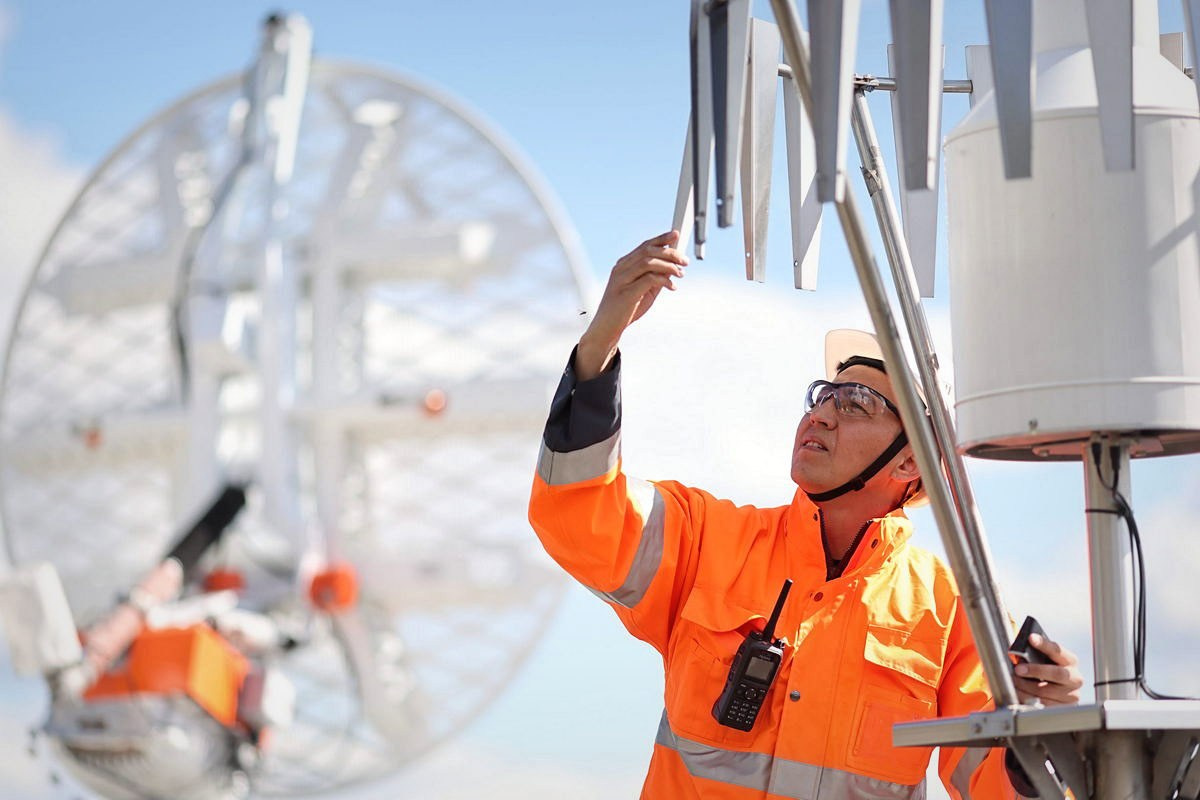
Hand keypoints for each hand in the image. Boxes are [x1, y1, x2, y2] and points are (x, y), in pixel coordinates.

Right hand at [576, 231, 687, 379]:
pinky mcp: (625, 293)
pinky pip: (648, 279)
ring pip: (648, 262)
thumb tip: (674, 268)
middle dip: (670, 253)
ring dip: (668, 266)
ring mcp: (621, 280)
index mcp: (624, 265)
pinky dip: (663, 280)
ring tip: (680, 274)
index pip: (644, 246)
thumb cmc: (625, 309)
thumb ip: (656, 278)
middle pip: (648, 251)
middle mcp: (621, 269)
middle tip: (685, 261)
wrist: (607, 328)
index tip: (676, 235)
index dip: (661, 238)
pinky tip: (671, 287)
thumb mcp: (644, 290)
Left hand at [1012, 633, 1083, 705]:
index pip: (1058, 650)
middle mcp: (1075, 678)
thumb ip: (1035, 654)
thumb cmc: (1048, 669)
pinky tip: (1017, 692)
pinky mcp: (1063, 709)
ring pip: (1046, 692)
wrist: (1060, 691)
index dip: (1044, 645)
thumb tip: (1018, 654)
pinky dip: (1026, 698)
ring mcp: (1071, 695)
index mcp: (1070, 661)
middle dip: (1035, 670)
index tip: (1031, 638)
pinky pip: (1042, 705)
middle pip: (1057, 674)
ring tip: (1013, 680)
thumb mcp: (1045, 660)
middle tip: (1018, 668)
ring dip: (1025, 686)